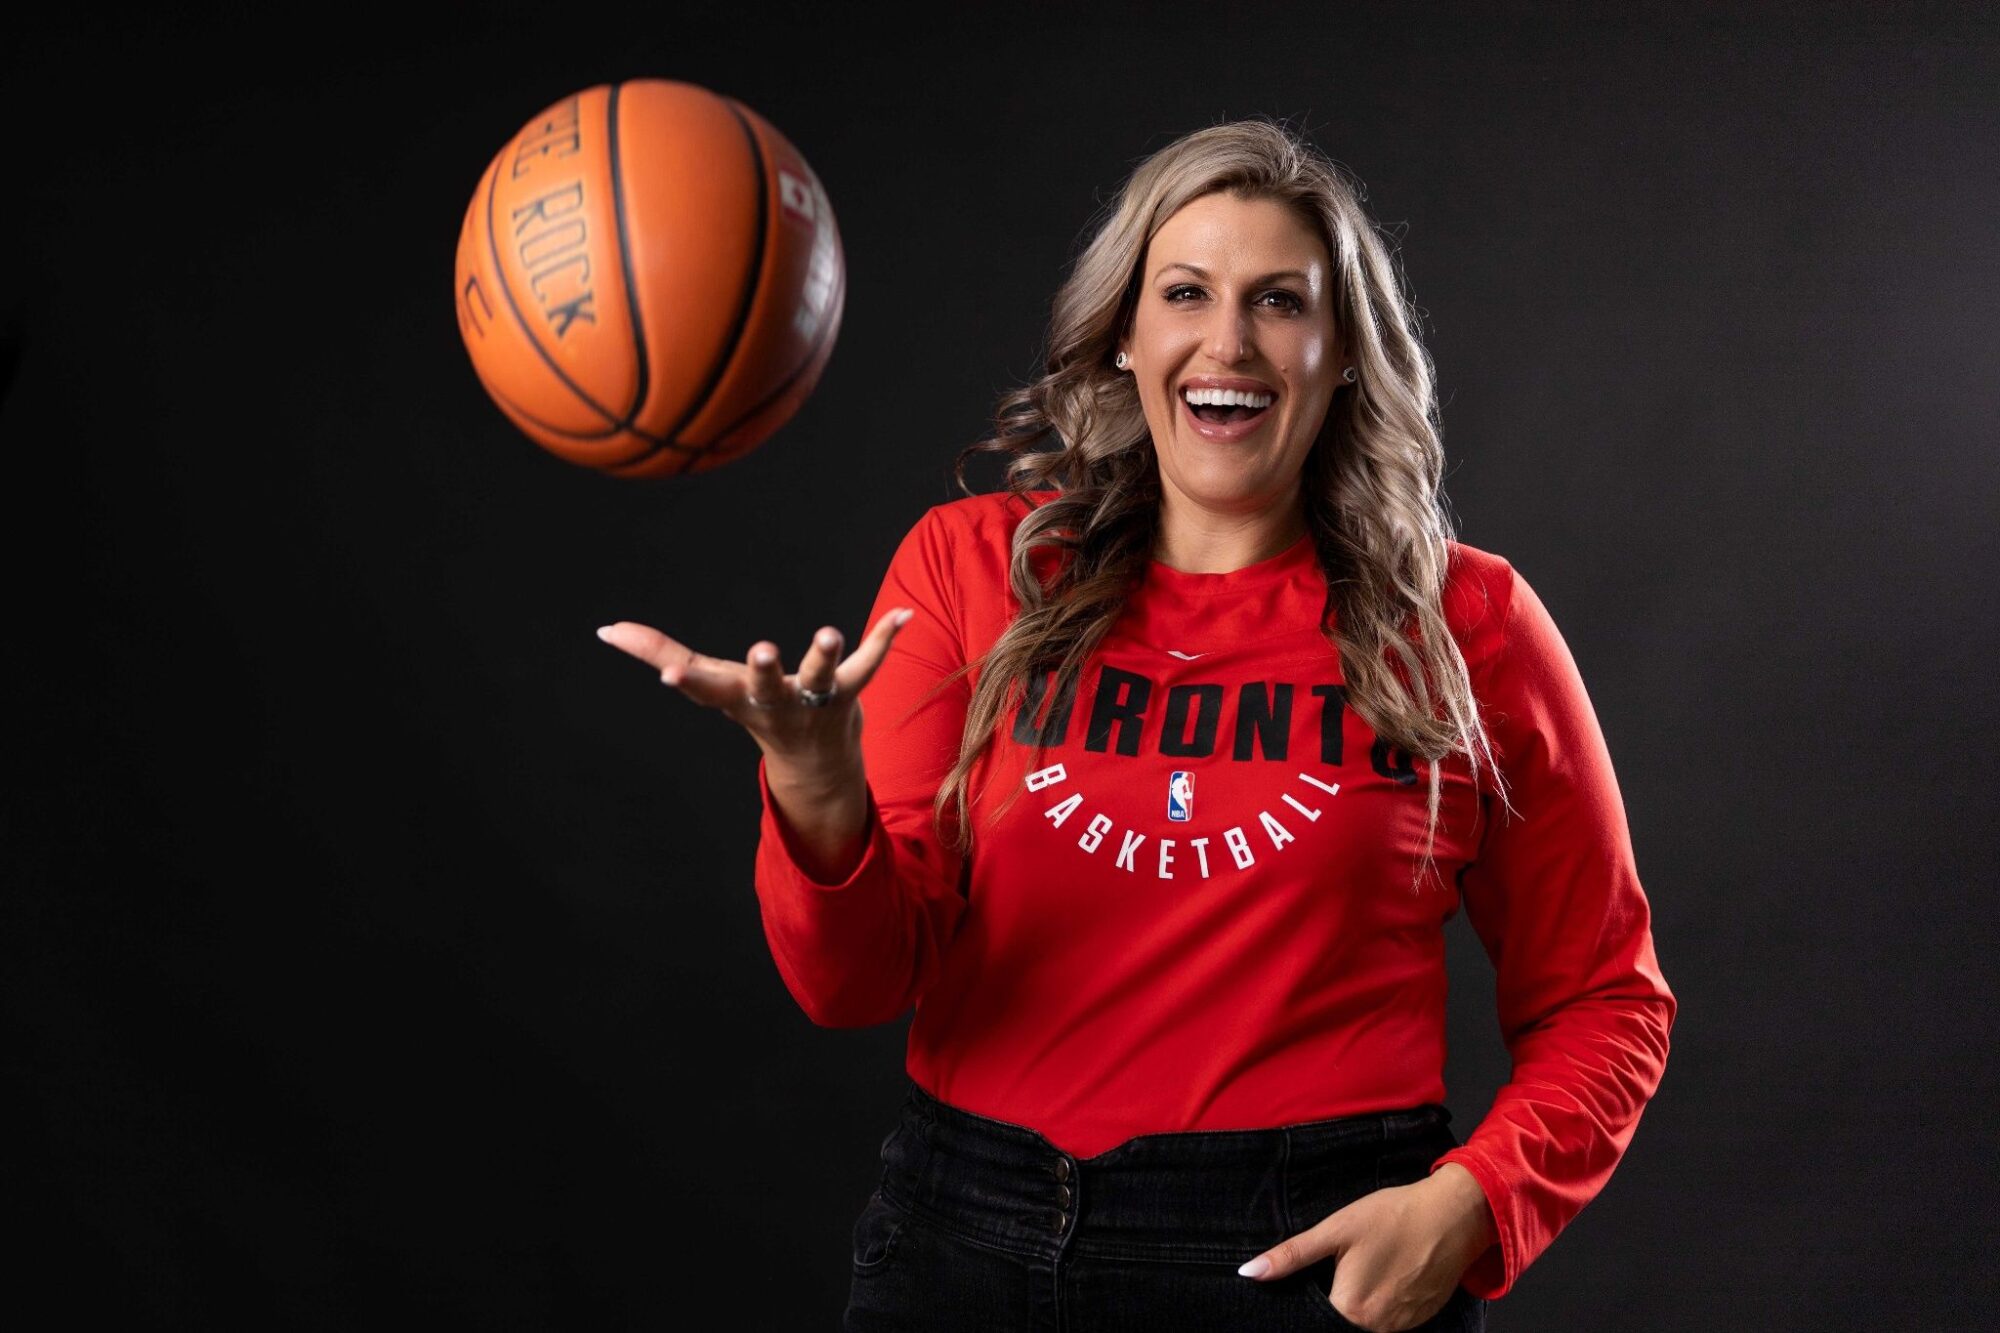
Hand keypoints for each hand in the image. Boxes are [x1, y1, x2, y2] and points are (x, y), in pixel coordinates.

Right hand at [593, 606, 914, 770]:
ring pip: (824, 680)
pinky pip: (870, 664)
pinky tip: (903, 614)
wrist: (813, 766)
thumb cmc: (753, 709)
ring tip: (830, 633)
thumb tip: (605, 629)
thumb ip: (658, 652)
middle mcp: (776, 704)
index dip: (688, 681)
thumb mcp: (709, 685)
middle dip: (765, 670)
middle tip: (763, 650)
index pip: (707, 690)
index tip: (669, 675)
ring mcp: (816, 702)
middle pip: (769, 687)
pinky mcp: (851, 694)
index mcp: (737, 699)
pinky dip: (885, 637)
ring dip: (826, 656)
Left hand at [1236, 1163, 1494, 1331]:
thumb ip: (1291, 1256)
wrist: (1453, 1215)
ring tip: (1363, 1270)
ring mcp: (1401, 1327)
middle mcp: (1376, 1328)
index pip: (1313, 1317)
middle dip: (1332, 1301)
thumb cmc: (1393, 1216)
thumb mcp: (1336, 1228)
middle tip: (1340, 1269)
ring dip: (1357, 1305)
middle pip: (1339, 1321)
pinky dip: (1380, 1305)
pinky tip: (1383, 1276)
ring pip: (1364, 1324)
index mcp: (1351, 1309)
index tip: (1313, 1279)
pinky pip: (1389, 1322)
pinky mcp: (1419, 1319)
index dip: (1305, 1301)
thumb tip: (1248, 1273)